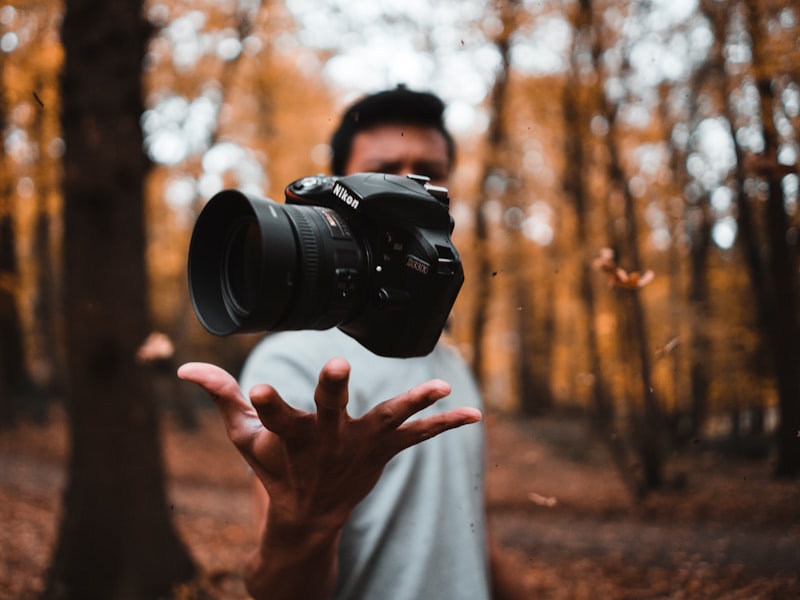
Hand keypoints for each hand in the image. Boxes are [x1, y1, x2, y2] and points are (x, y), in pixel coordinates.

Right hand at [177, 358, 481, 531]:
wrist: (308, 517)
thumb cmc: (274, 469)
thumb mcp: (244, 438)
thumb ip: (220, 397)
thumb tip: (183, 368)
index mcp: (288, 438)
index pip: (271, 418)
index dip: (265, 404)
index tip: (257, 388)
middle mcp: (325, 443)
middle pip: (328, 414)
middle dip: (332, 391)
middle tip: (338, 368)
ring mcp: (358, 449)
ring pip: (386, 423)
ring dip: (412, 404)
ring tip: (439, 387)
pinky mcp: (382, 453)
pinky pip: (418, 438)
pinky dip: (444, 426)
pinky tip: (475, 414)